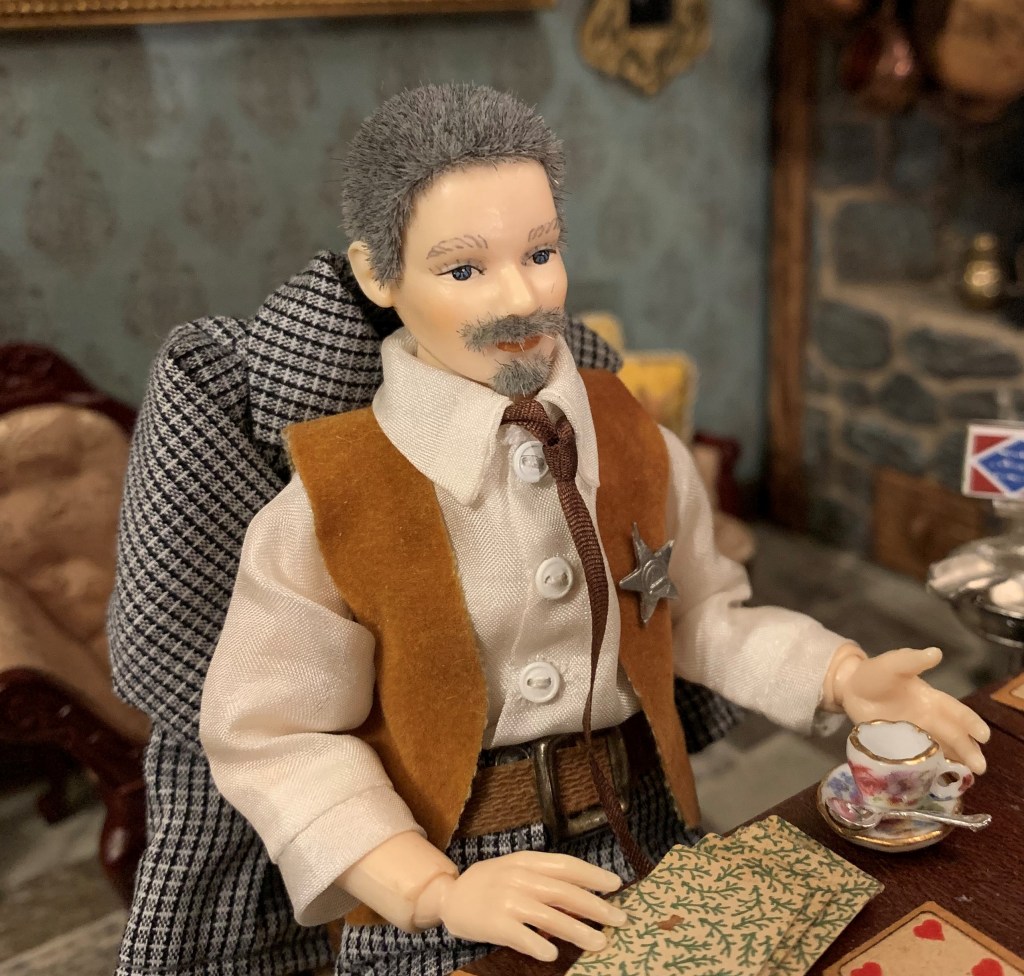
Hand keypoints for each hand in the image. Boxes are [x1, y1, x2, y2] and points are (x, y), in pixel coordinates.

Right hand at [414, 851, 627, 961]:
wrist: (451, 896)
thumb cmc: (491, 883)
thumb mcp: (516, 871)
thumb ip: (544, 880)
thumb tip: (584, 898)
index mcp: (526, 860)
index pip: (566, 865)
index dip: (592, 874)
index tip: (616, 885)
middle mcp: (518, 877)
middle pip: (564, 891)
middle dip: (595, 906)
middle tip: (620, 918)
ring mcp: (506, 900)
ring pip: (549, 916)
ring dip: (578, 930)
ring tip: (600, 942)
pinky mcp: (494, 923)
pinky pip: (522, 936)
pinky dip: (539, 944)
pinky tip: (554, 954)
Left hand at [833, 646, 989, 773]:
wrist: (850, 689)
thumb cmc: (875, 675)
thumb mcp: (892, 664)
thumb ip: (911, 660)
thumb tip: (936, 652)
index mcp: (931, 700)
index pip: (957, 712)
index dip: (971, 723)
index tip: (984, 736)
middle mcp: (928, 719)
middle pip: (953, 735)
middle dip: (968, 750)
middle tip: (980, 767)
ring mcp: (914, 735)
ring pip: (941, 750)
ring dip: (955, 762)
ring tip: (968, 777)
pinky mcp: (899, 745)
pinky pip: (918, 759)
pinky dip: (930, 768)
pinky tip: (939, 778)